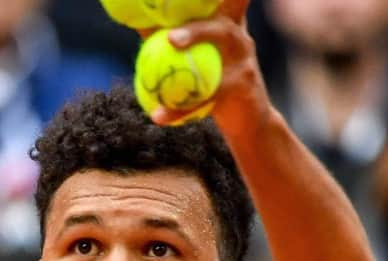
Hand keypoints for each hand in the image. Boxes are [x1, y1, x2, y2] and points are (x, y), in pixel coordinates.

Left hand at [149, 0, 271, 136]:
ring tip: (170, 40)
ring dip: (195, 34)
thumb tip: (138, 20)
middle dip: (206, 5)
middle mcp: (239, 33)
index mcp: (227, 23)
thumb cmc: (219, 85)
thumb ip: (172, 38)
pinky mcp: (242, 84)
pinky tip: (159, 116)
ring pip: (219, 38)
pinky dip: (179, 108)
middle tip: (178, 10)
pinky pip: (208, 95)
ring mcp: (244, 56)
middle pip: (226, 3)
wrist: (249, 121)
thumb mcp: (200, 59)